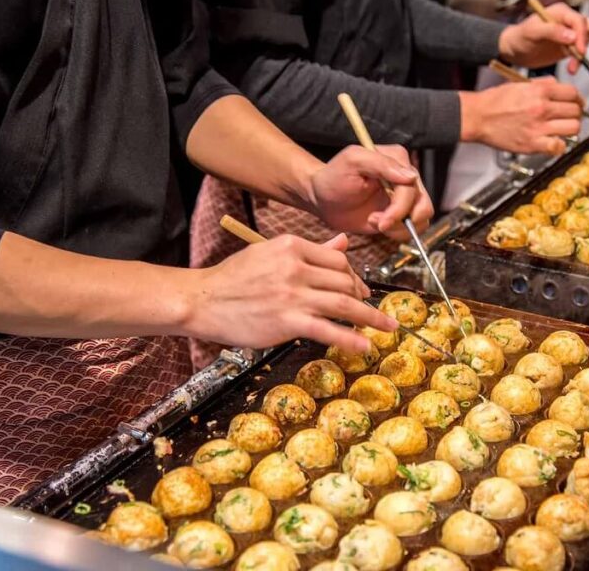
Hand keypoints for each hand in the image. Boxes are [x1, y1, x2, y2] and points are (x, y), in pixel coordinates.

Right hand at [187, 234, 397, 352]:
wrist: (202, 300)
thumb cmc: (233, 278)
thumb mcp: (270, 253)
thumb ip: (310, 250)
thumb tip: (343, 243)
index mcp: (291, 246)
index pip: (337, 259)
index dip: (353, 275)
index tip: (358, 288)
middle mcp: (295, 267)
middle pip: (344, 280)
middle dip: (362, 296)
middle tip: (370, 309)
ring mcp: (292, 295)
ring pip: (343, 304)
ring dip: (370, 317)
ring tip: (386, 326)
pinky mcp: (287, 321)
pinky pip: (328, 330)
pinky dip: (350, 339)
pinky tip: (364, 345)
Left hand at [308, 145, 433, 240]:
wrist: (322, 198)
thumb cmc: (333, 177)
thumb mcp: (353, 162)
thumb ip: (381, 164)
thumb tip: (410, 176)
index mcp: (397, 159)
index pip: (412, 187)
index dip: (400, 207)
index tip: (382, 220)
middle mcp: (405, 177)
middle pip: (422, 204)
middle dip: (400, 219)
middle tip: (379, 224)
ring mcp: (404, 197)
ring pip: (421, 219)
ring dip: (398, 227)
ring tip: (375, 222)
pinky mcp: (399, 214)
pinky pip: (411, 229)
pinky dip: (396, 233)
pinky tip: (377, 225)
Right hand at [460, 77, 581, 154]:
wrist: (478, 117)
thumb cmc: (494, 102)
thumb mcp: (519, 84)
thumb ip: (541, 84)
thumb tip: (557, 85)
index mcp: (539, 91)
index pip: (572, 93)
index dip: (577, 98)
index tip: (576, 103)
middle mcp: (541, 108)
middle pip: (575, 110)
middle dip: (576, 113)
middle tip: (571, 116)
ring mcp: (538, 127)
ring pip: (573, 127)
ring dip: (571, 128)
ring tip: (565, 128)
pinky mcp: (532, 144)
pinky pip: (558, 146)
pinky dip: (559, 145)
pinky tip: (554, 142)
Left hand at [499, 4, 588, 73]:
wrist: (515, 50)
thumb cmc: (520, 36)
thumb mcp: (532, 32)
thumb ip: (552, 31)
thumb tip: (572, 36)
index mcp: (561, 12)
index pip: (579, 21)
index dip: (582, 35)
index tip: (579, 51)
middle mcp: (569, 20)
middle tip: (583, 55)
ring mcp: (572, 33)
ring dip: (585, 54)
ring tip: (572, 68)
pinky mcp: (571, 46)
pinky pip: (583, 50)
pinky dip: (580, 60)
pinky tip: (572, 68)